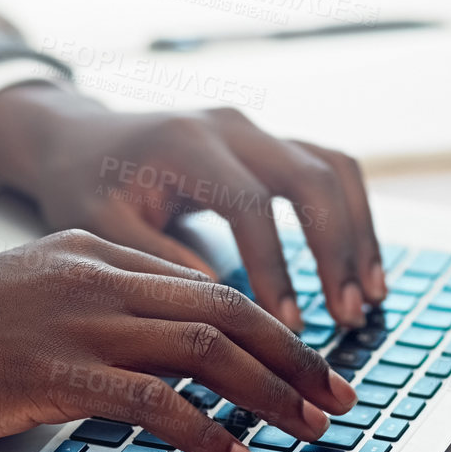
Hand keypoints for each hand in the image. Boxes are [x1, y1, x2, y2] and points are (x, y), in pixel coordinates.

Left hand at [0, 81, 387, 330]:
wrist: (81, 139)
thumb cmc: (84, 185)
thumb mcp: (100, 226)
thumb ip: (156, 261)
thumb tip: (220, 310)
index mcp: (186, 143)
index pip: (250, 204)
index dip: (275, 266)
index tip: (287, 324)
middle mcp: (231, 126)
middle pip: (310, 177)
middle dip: (336, 250)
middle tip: (346, 316)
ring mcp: (256, 130)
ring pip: (334, 168)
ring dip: (359, 233)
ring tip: (369, 298)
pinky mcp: (270, 144)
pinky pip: (330, 170)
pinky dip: (353, 217)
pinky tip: (361, 270)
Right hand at [0, 231, 356, 451]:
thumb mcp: (26, 301)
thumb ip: (94, 314)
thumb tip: (162, 360)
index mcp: (89, 252)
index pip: (205, 282)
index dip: (271, 327)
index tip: (309, 366)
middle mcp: (91, 276)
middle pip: (225, 307)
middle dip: (294, 356)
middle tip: (338, 397)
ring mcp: (71, 321)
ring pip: (204, 347)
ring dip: (270, 392)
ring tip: (310, 428)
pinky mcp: (48, 372)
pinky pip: (150, 398)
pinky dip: (205, 429)